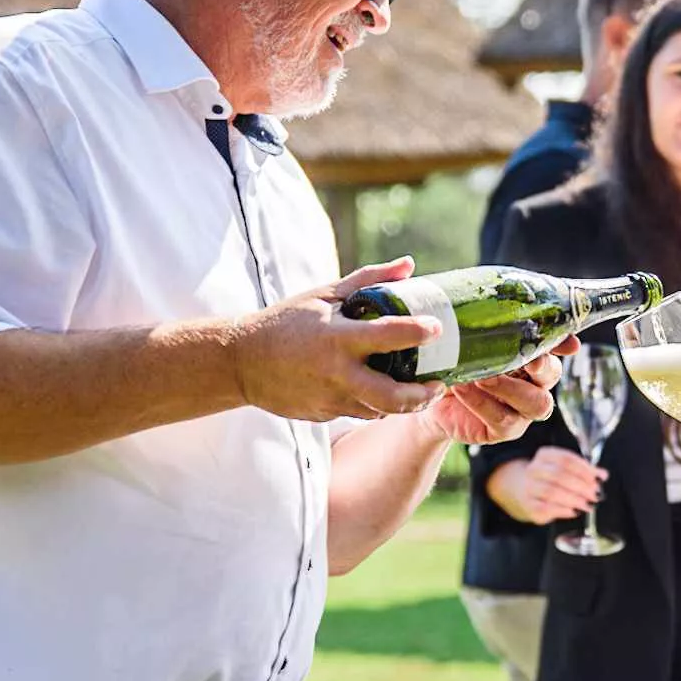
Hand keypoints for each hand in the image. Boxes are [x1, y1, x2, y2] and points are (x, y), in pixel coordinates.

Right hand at [230, 257, 443, 421]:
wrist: (241, 361)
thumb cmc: (286, 322)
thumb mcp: (325, 294)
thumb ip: (369, 280)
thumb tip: (408, 265)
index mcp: (338, 338)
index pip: (390, 335)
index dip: (420, 332)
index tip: (438, 328)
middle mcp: (336, 373)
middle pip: (392, 398)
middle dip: (422, 396)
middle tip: (439, 385)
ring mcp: (330, 399)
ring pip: (378, 411)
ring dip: (402, 404)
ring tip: (417, 390)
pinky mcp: (323, 415)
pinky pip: (357, 413)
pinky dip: (373, 405)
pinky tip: (381, 391)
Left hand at [423, 334, 576, 446]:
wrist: (427, 393)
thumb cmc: (454, 359)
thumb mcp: (467, 336)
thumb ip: (488, 322)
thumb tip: (499, 300)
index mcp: (530, 355)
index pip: (555, 346)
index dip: (563, 344)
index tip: (569, 344)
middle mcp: (533, 382)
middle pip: (552, 376)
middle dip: (542, 367)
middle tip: (527, 359)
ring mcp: (522, 409)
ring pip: (536, 403)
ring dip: (511, 388)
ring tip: (482, 377)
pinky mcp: (504, 430)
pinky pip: (503, 419)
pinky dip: (483, 403)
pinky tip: (464, 389)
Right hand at [487, 444, 603, 524]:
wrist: (524, 489)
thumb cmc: (551, 478)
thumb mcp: (566, 469)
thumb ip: (585, 471)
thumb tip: (603, 475)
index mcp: (544, 455)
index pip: (566, 459)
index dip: (584, 469)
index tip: (597, 479)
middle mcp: (534, 469)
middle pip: (559, 475)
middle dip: (580, 486)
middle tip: (594, 494)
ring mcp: (529, 487)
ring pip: (551, 492)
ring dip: (573, 499)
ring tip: (586, 505)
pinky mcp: (529, 505)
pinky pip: (545, 508)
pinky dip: (561, 510)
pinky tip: (573, 511)